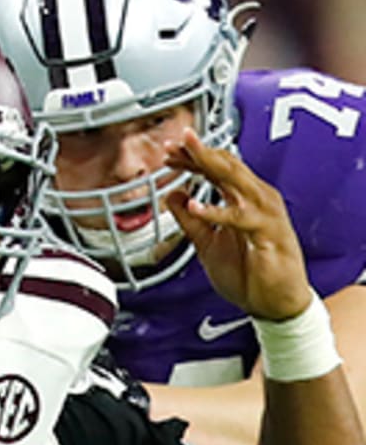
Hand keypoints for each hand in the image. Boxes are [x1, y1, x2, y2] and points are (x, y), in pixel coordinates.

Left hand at [164, 128, 310, 320]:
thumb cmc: (248, 273)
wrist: (274, 303)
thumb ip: (190, 220)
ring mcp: (265, 212)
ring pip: (235, 180)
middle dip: (199, 152)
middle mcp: (256, 199)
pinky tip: (194, 206)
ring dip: (209, 166)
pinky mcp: (268, 232)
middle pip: (226, 165)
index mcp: (242, 199)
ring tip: (185, 156)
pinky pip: (240, 217)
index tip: (169, 151)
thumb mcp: (206, 243)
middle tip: (175, 141)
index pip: (217, 168)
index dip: (193, 158)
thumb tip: (172, 195)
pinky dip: (216, 211)